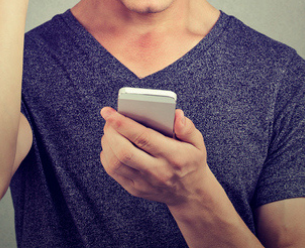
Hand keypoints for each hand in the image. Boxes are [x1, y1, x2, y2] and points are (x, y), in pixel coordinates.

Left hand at [98, 107, 212, 207]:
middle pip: (124, 151)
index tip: (108, 112)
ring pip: (115, 163)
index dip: (123, 123)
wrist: (191, 193)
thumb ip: (188, 128)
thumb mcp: (197, 143)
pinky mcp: (135, 189)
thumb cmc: (191, 161)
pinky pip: (113, 172)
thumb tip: (176, 115)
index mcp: (174, 156)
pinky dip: (107, 155)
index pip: (143, 137)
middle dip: (111, 132)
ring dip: (107, 143)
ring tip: (109, 131)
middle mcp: (158, 171)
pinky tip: (111, 145)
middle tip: (109, 120)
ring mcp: (145, 183)